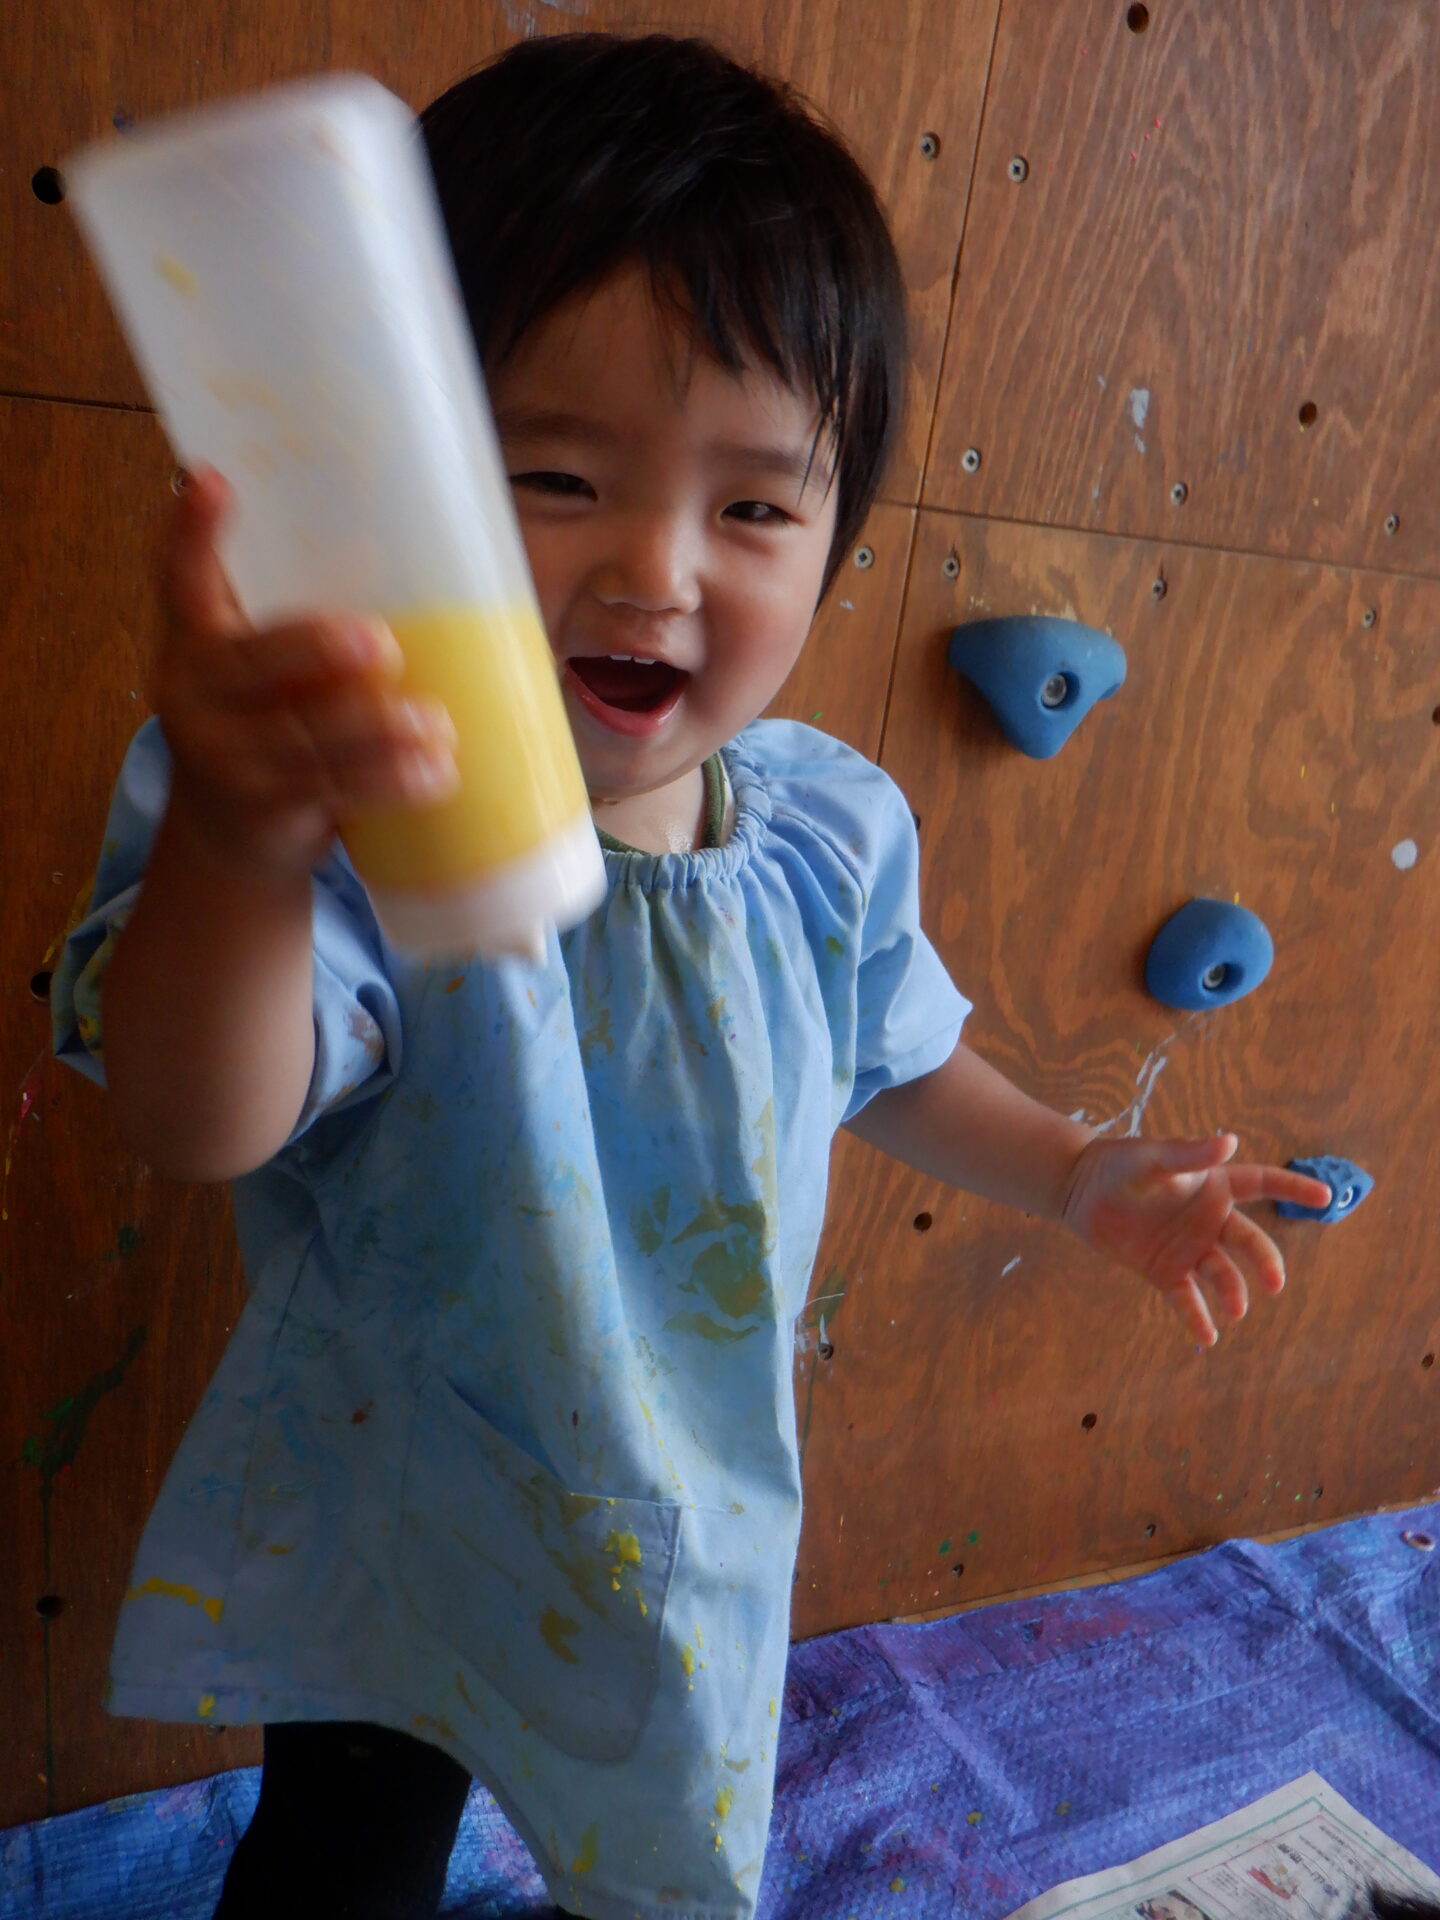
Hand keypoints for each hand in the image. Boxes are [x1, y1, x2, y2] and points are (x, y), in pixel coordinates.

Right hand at [153, 466, 457, 875]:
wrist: (225, 844)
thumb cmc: (267, 730)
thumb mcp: (260, 675)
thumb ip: (303, 634)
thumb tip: (423, 564)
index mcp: (194, 641)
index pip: (181, 578)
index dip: (190, 530)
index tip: (211, 480)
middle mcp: (194, 692)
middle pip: (253, 661)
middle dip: (317, 649)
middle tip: (382, 643)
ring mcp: (223, 755)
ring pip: (306, 733)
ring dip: (380, 729)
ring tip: (437, 723)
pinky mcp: (262, 807)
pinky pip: (334, 787)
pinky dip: (391, 781)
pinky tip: (435, 775)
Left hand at [1059, 1133, 1333, 1345]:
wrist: (1080, 1190)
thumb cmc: (1119, 1164)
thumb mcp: (1151, 1157)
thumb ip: (1188, 1154)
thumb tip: (1230, 1140)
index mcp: (1213, 1186)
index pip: (1262, 1184)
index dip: (1293, 1188)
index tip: (1326, 1196)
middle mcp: (1209, 1221)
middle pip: (1249, 1242)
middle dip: (1265, 1262)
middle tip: (1273, 1284)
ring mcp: (1190, 1249)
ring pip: (1223, 1274)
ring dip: (1233, 1293)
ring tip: (1236, 1311)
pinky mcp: (1166, 1272)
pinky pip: (1187, 1299)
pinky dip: (1197, 1319)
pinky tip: (1206, 1339)